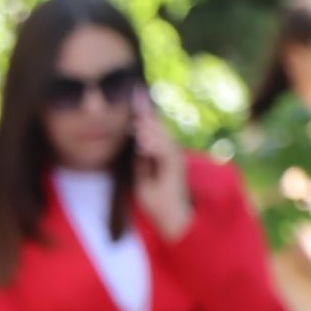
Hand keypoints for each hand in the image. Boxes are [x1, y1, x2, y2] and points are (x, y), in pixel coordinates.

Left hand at [132, 89, 191, 238]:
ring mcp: (175, 159)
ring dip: (148, 127)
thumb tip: (137, 144)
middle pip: (158, 126)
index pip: (152, 128)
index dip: (143, 111)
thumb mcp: (142, 178)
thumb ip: (142, 161)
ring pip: (162, 137)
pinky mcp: (176, 168)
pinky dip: (154, 146)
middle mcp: (171, 151)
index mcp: (162, 152)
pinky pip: (164, 153)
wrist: (171, 218)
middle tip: (135, 92)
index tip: (134, 93)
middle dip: (146, 110)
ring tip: (135, 118)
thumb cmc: (157, 200)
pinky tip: (142, 142)